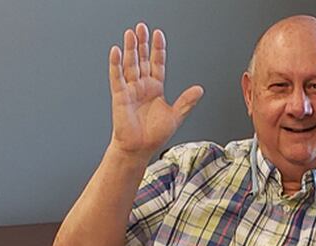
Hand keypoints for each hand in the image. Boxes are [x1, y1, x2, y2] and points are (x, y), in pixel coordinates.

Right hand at [108, 23, 203, 158]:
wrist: (139, 149)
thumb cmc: (154, 135)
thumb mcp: (175, 116)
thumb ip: (186, 101)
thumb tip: (199, 89)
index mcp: (155, 88)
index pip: (157, 63)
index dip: (158, 49)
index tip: (158, 34)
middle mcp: (142, 86)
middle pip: (141, 59)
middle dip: (142, 43)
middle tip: (142, 27)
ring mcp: (130, 90)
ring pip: (130, 65)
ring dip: (130, 49)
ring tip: (131, 34)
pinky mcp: (120, 96)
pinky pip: (117, 77)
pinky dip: (115, 64)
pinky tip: (116, 51)